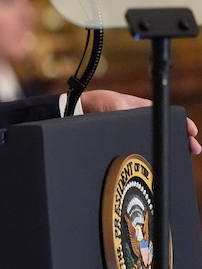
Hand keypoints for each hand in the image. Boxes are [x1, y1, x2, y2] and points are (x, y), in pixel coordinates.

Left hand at [81, 90, 200, 154]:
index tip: (191, 133)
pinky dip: (153, 155)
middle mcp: (141, 121)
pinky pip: (143, 149)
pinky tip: (158, 164)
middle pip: (166, 131)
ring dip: (169, 149)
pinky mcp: (126, 143)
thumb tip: (144, 122)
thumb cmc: (98, 104)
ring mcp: (134, 133)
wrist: (79, 112)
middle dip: (181, 139)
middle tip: (192, 149)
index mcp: (143, 109)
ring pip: (156, 141)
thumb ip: (130, 112)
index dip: (182, 124)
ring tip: (181, 156)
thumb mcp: (116, 105)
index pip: (168, 117)